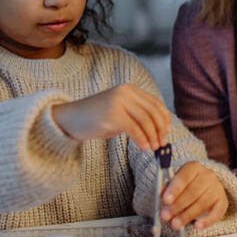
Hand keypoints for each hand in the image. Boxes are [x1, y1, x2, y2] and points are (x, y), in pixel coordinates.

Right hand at [51, 83, 171, 149]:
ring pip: (146, 120)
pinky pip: (134, 128)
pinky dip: (142, 139)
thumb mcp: (119, 111)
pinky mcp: (113, 115)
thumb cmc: (95, 119)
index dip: (164, 118)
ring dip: (153, 136)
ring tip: (154, 148)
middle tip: (162, 143)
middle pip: (153, 111)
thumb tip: (159, 129)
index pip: (155, 102)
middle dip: (161, 129)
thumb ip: (136, 115)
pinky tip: (144, 147)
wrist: (69, 119)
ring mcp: (119, 102)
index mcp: (129, 89)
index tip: (168, 131)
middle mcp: (126, 92)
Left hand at [159, 161, 228, 230]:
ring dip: (187, 215)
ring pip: (202, 203)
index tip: (166, 200)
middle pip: (193, 191)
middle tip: (166, 216)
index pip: (184, 176)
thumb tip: (162, 194)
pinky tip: (197, 226)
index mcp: (194, 167)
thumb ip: (168, 188)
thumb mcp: (176, 184)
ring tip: (175, 224)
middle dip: (178, 205)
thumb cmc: (187, 186)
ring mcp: (217, 188)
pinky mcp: (223, 201)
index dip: (175, 189)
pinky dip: (207, 221)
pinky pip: (217, 212)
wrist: (205, 188)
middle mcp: (208, 175)